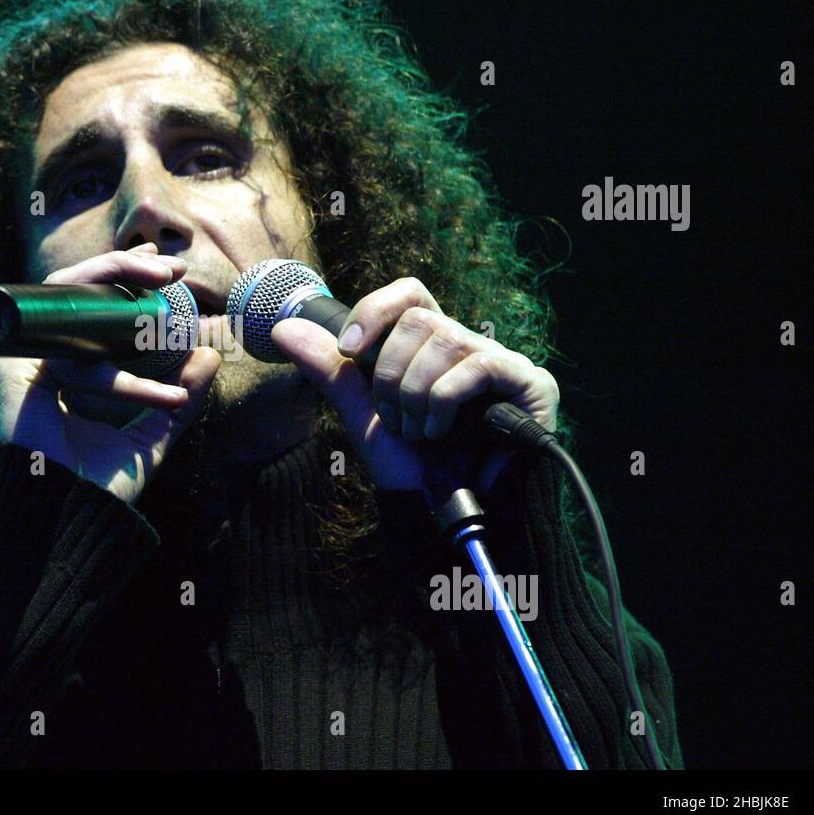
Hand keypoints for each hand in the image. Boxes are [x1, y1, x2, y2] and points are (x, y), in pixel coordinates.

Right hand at [0, 244, 222, 505]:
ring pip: (69, 302)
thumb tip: (209, 356)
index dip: (126, 281)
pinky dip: (109, 372)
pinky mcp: (9, 370)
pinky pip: (66, 352)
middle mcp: (45, 359)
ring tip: (162, 285)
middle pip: (77, 292)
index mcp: (71, 370)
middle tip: (170, 269)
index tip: (171, 276)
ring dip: (116, 282)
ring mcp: (24, 361)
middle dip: (124, 268)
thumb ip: (179, 400)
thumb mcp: (152, 436)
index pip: (94, 310)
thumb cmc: (99, 487)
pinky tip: (150, 387)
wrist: (67, 521)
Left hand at [270, 277, 558, 492]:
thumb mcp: (365, 415)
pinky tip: (441, 434)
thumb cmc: (415, 469)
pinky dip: (444, 401)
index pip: (408, 296)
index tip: (348, 350)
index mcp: (431, 349)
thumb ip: (331, 371)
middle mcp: (469, 348)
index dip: (375, 311)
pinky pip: (478, 365)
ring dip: (415, 396)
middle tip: (394, 420)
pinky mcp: (531, 384)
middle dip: (390, 374)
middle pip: (419, 319)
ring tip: (420, 435)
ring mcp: (502, 363)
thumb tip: (282, 327)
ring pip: (444, 339)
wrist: (447, 518)